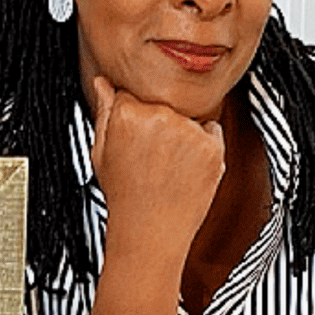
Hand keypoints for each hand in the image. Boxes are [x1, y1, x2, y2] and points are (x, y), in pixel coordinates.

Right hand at [88, 76, 225, 264]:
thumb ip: (104, 112)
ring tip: (166, 166)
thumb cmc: (125, 197)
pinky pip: (210, 131)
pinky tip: (184, 169)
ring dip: (180, 133)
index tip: (132, 136)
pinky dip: (202, 146)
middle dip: (156, 123)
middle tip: (148, 156)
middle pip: (160, 104)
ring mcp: (189, 131)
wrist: (151, 232)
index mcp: (127, 114)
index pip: (131, 94)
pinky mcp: (213, 146)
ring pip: (186, 117)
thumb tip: (103, 83)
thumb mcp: (101, 153)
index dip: (131, 117)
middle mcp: (160, 117)